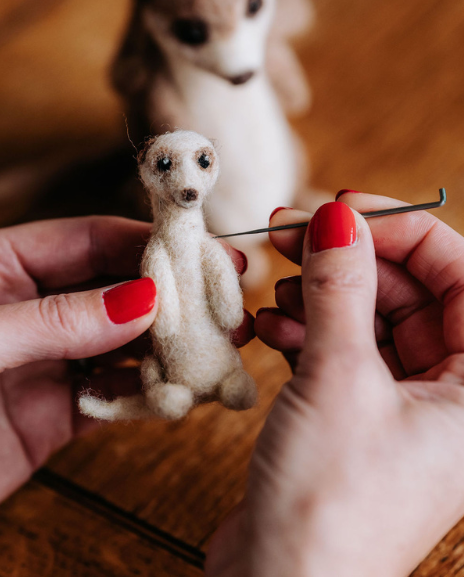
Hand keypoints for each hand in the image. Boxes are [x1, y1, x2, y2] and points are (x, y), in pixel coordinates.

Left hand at [0, 216, 251, 575]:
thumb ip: (55, 320)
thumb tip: (143, 300)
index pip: (84, 240)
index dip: (143, 243)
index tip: (199, 250)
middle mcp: (21, 307)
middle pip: (112, 287)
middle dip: (169, 292)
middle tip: (224, 296)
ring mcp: (42, 360)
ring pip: (121, 339)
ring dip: (166, 343)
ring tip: (216, 344)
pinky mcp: (54, 410)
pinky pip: (115, 390)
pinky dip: (148, 390)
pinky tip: (176, 392)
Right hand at [206, 193, 463, 576]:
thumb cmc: (331, 506)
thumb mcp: (337, 378)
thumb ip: (339, 289)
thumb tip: (335, 220)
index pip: (460, 273)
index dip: (400, 231)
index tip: (339, 209)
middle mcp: (454, 394)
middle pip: (408, 290)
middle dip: (346, 259)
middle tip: (289, 235)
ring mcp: (402, 403)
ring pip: (368, 317)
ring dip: (318, 296)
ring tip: (276, 294)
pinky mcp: (357, 413)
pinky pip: (340, 348)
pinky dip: (304, 331)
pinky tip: (270, 329)